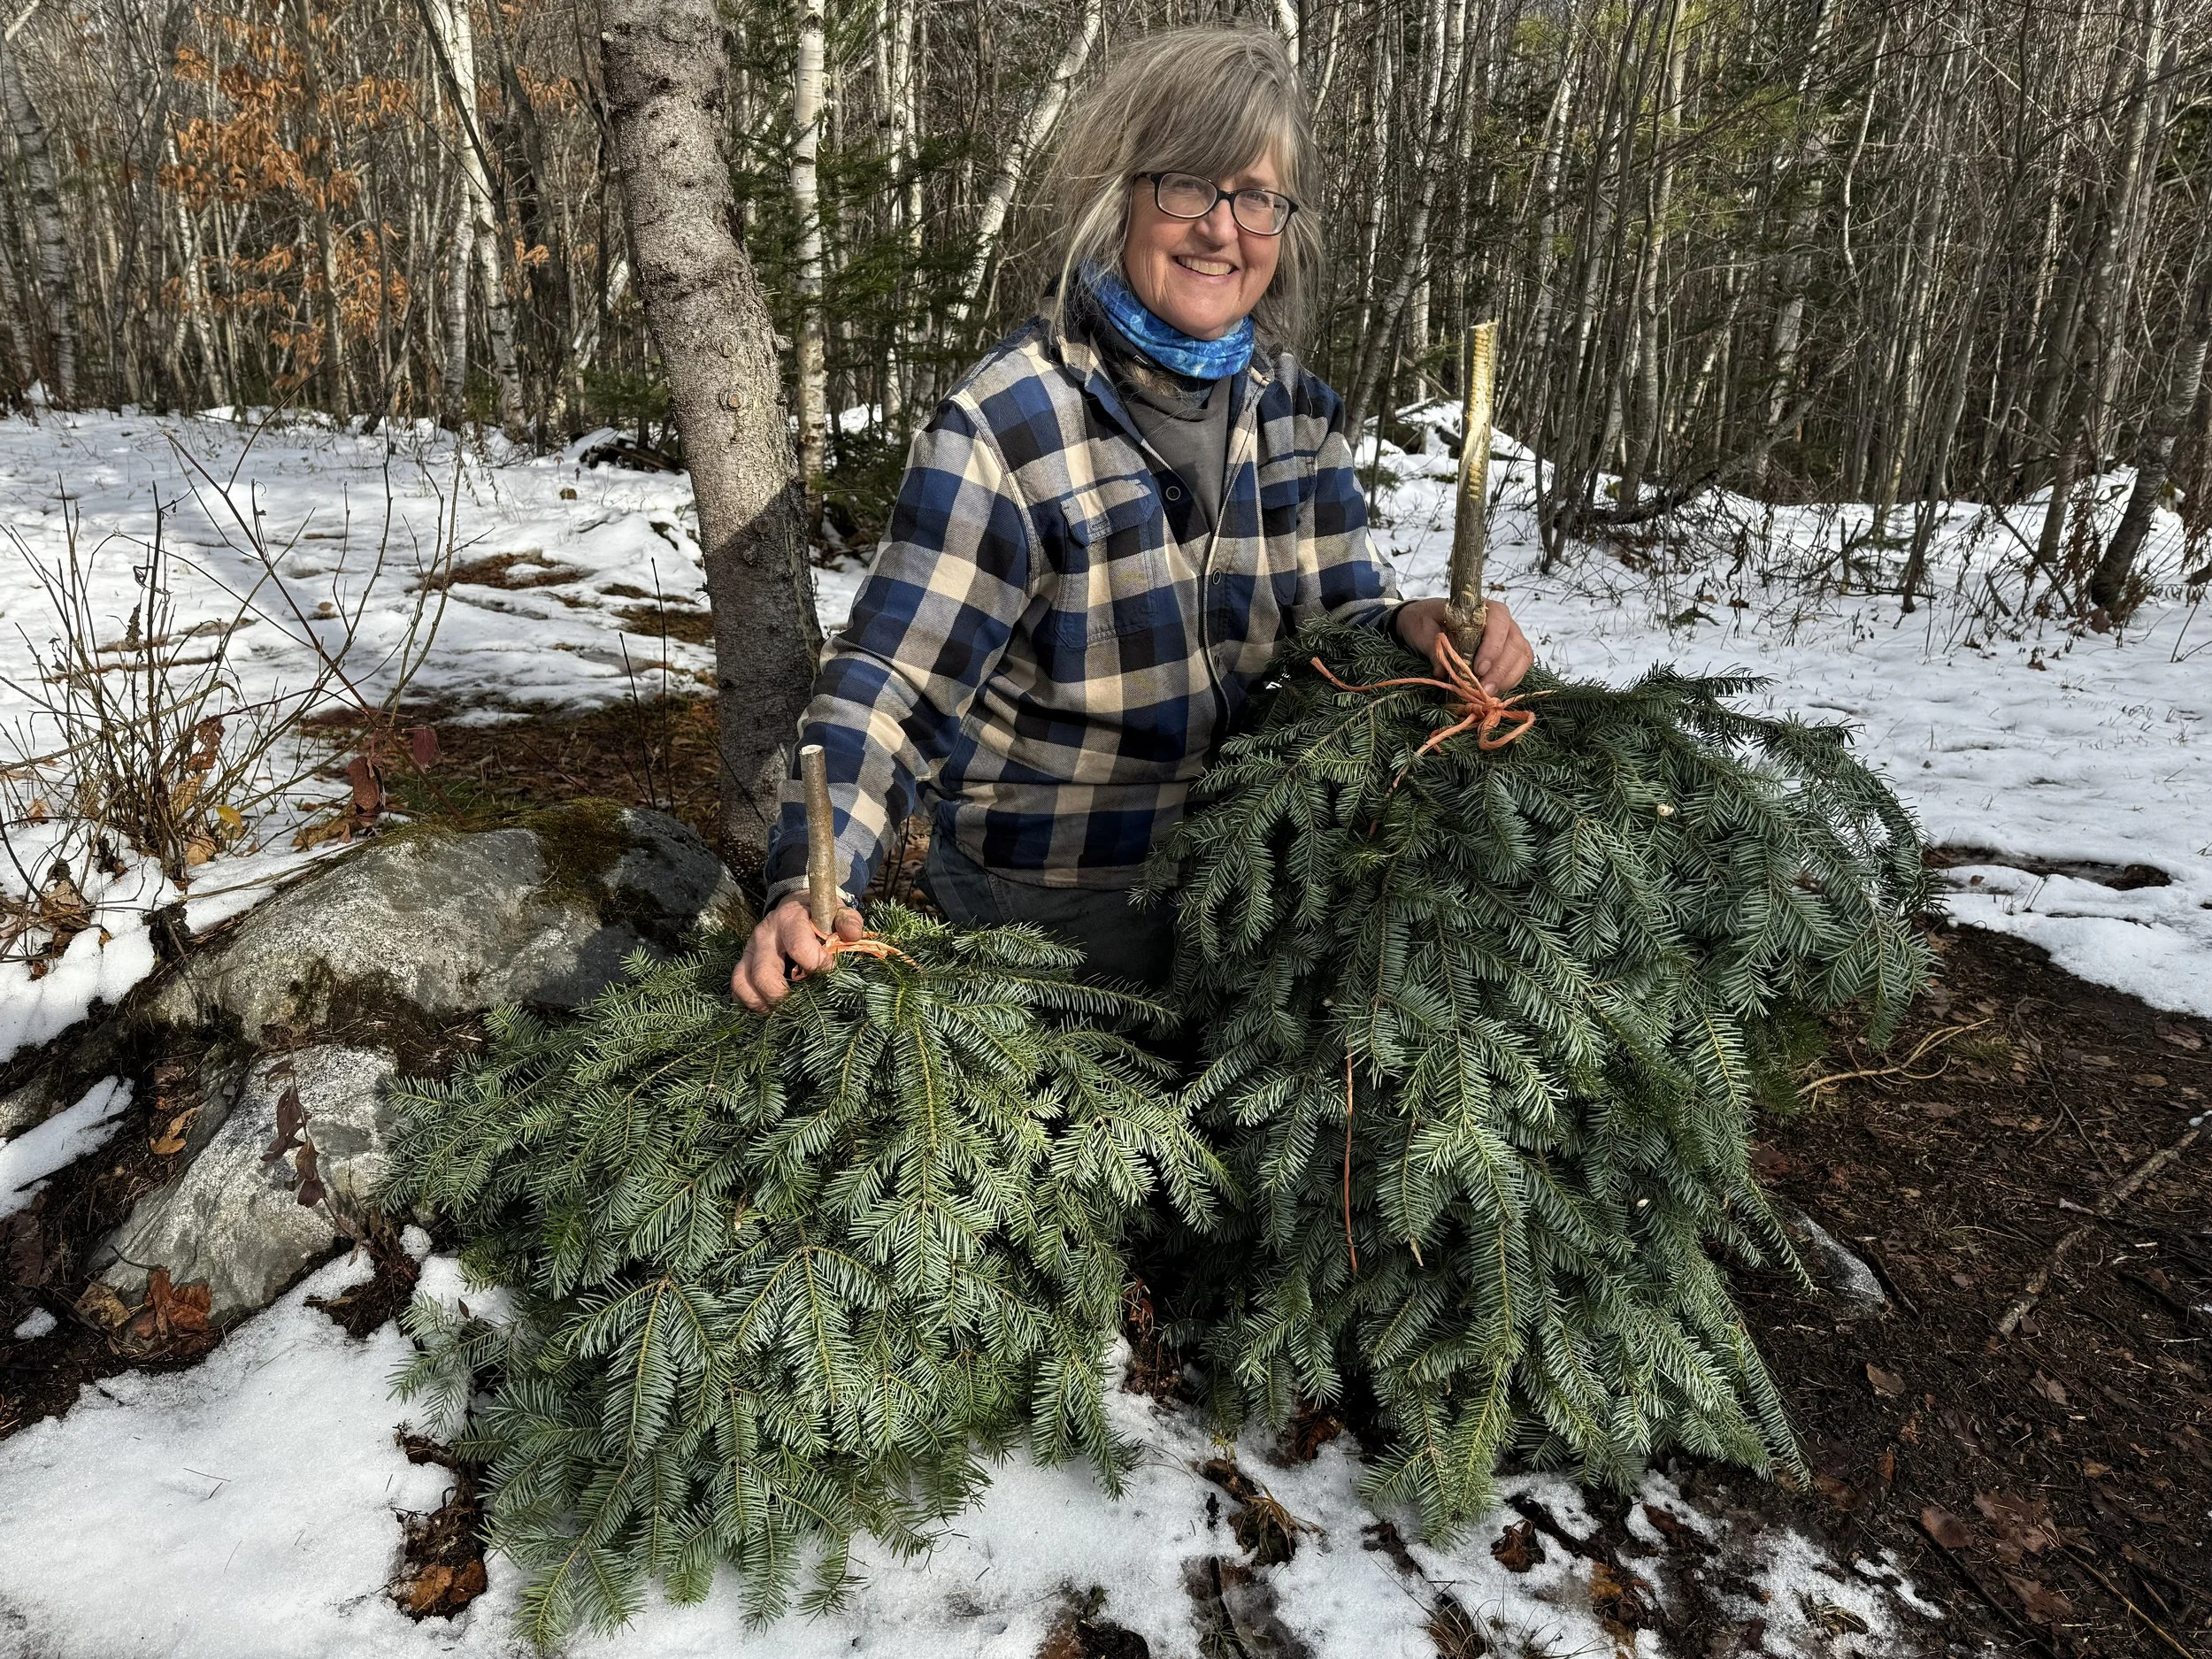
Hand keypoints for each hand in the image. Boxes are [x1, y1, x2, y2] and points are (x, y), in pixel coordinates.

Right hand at [732, 893, 864, 1011]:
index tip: (829, 971)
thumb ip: (848, 921)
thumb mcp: (835, 910)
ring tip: (781, 1011)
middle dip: (782, 996)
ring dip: (761, 1002)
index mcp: (790, 920)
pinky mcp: (744, 961)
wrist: (795, 905)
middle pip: (764, 973)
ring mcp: (751, 949)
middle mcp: (765, 935)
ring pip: (743, 982)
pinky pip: (737, 986)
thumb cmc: (818, 914)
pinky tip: (768, 1007)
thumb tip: (853, 936)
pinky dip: (750, 1001)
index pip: (799, 947)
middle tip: (801, 1006)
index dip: (817, 965)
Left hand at [1394, 597, 1532, 692]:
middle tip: (1484, 690)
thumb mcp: (1424, 628)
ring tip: (1487, 694)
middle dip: (1500, 670)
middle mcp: (1503, 621)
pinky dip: (1510, 681)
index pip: (1498, 622)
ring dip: (1506, 678)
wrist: (1428, 622)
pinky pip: (1519, 668)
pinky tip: (1495, 691)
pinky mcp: (1510, 654)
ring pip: (1521, 657)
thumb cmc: (1427, 620)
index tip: (1480, 668)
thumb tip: (1443, 670)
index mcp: (1483, 608)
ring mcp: (1510, 637)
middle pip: (1514, 644)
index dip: (1493, 647)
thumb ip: (1434, 647)